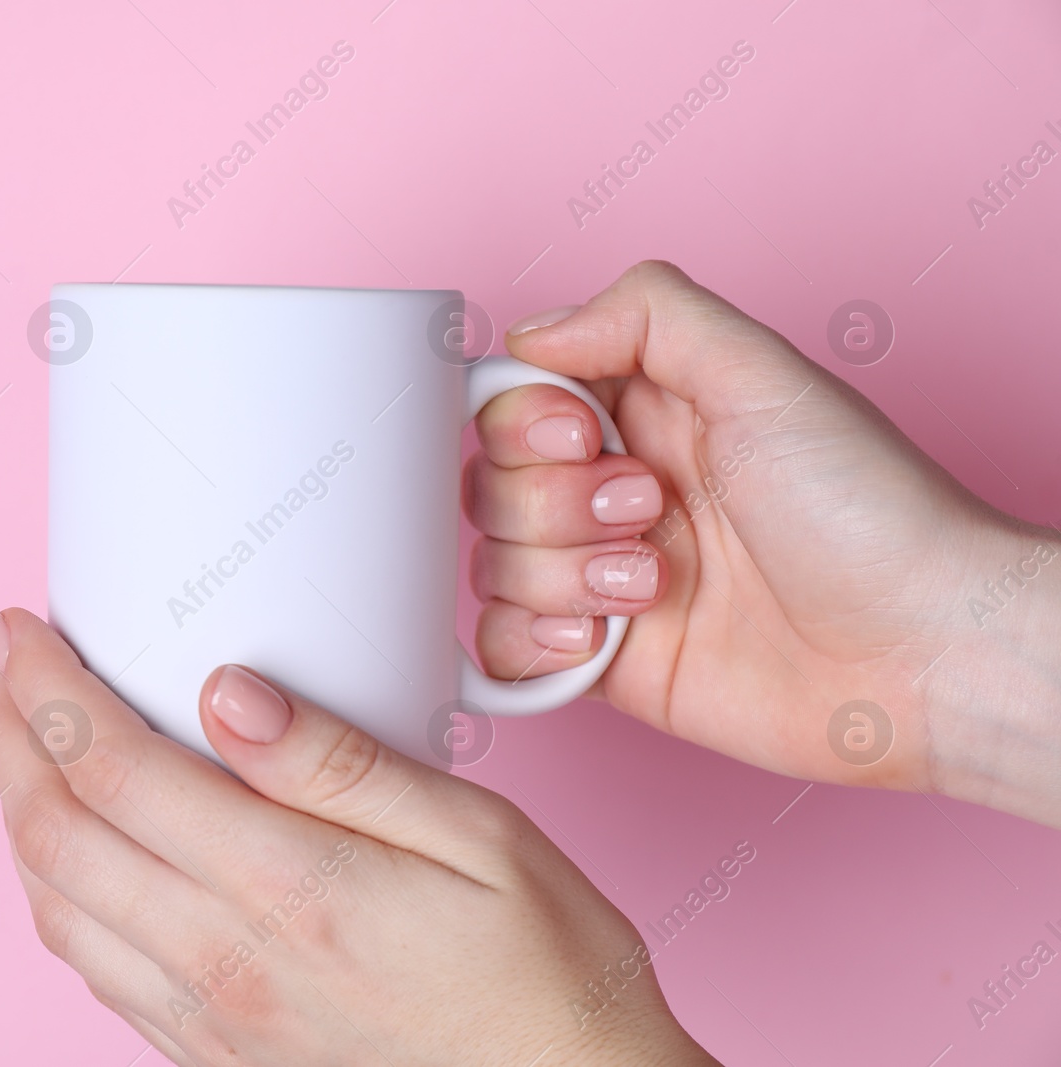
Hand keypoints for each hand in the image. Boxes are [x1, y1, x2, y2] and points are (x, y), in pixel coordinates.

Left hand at [0, 608, 715, 1065]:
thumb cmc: (543, 974)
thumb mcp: (478, 838)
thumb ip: (341, 765)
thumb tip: (229, 692)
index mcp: (286, 890)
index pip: (112, 768)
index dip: (47, 689)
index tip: (20, 631)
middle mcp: (222, 963)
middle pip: (55, 835)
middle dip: (7, 735)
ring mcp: (209, 1020)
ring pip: (54, 909)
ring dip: (14, 811)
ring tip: (11, 740)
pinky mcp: (212, 1055)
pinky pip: (92, 971)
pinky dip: (51, 893)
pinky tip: (67, 853)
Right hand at [470, 260, 1060, 824]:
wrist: (924, 653)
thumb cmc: (867, 512)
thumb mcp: (764, 375)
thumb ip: (646, 314)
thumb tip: (531, 332)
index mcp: (645, 416)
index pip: (513, 399)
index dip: (523, 420)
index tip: (581, 436)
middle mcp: (613, 494)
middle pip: (490, 485)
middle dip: (556, 504)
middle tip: (651, 512)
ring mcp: (604, 581)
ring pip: (492, 565)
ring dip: (560, 575)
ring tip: (652, 586)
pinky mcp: (604, 662)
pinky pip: (500, 647)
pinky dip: (530, 642)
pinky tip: (600, 640)